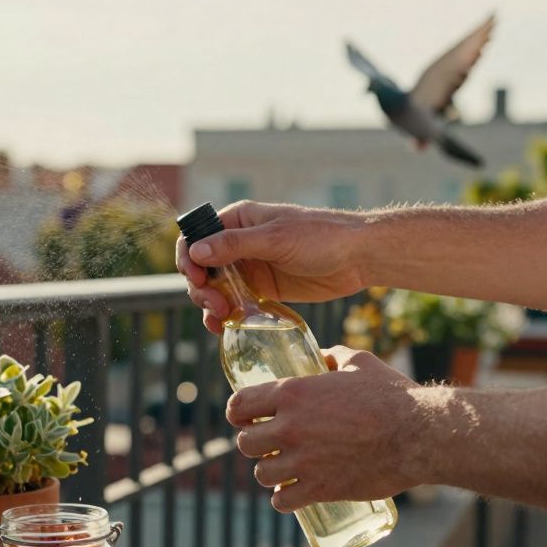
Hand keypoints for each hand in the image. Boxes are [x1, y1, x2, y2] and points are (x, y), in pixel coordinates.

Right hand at [177, 201, 369, 332]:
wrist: (358, 258)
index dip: (189, 258)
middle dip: (201, 287)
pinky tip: (225, 325)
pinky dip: (226, 315)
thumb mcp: (276, 239)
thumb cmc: (321, 236)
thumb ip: (235, 245)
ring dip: (210, 304)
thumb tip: (197, 251)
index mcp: (238, 220)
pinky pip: (235, 304)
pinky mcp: (263, 291)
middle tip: (216, 305)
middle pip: (201, 268)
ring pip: (215, 289)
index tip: (197, 278)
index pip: (197, 236)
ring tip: (221, 318)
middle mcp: (239, 244)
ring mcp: (250, 268)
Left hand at [227, 346, 420, 512]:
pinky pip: (282, 501)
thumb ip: (334, 357)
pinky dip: (285, 498)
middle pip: (245, 443)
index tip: (244, 417)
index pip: (240, 406)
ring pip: (262, 474)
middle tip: (270, 444)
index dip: (239, 412)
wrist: (418, 434)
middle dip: (256, 443)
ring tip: (284, 468)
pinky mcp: (319, 489)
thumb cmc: (390, 395)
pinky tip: (293, 493)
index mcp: (292, 393)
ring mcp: (302, 462)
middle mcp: (289, 428)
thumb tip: (323, 358)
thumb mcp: (359, 363)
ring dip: (270, 472)